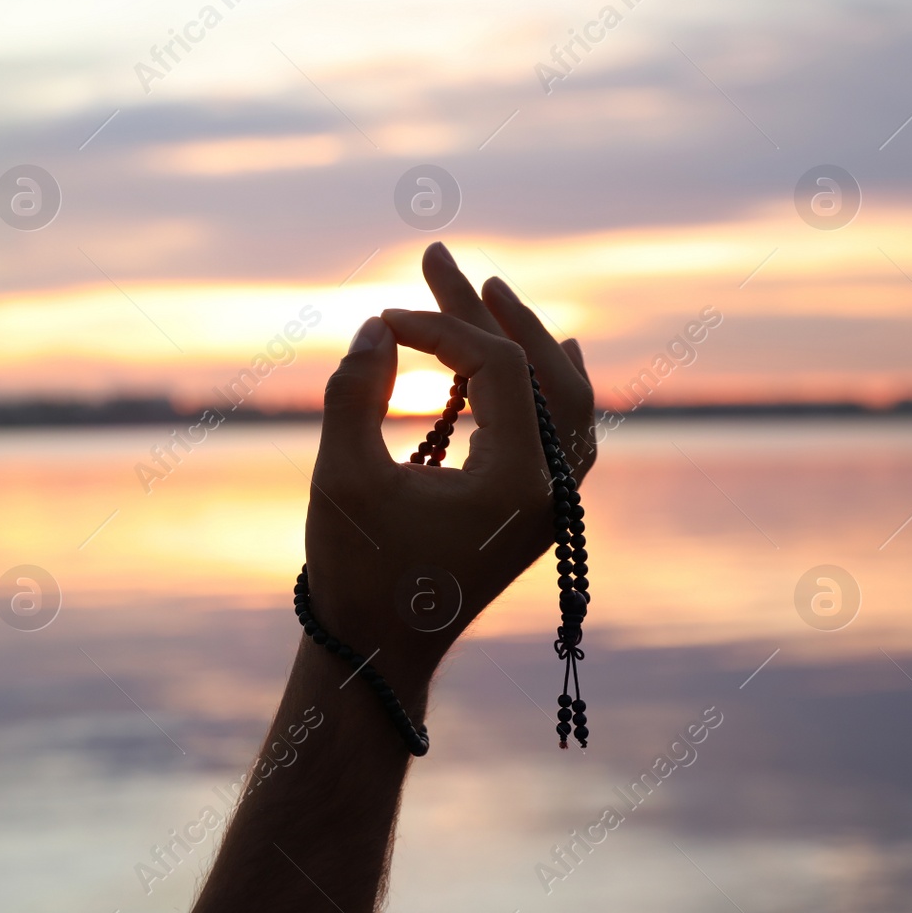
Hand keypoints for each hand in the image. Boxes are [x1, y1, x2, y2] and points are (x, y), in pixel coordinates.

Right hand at [302, 242, 596, 689]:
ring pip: (567, 400)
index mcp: (521, 481)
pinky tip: (553, 354)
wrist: (379, 657)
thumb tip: (377, 326)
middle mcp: (554, 489)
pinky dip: (552, 386)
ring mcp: (554, 503)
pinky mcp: (536, 513)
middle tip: (439, 255)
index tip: (383, 319)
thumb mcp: (344, 476)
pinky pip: (566, 432)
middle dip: (488, 310)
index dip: (443, 327)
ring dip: (527, 341)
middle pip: (545, 370)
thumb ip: (356, 391)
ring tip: (496, 291)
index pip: (500, 368)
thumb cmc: (358, 572)